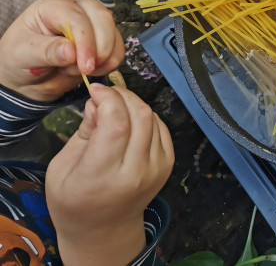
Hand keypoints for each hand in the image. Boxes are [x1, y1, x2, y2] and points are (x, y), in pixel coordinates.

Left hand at [0, 0, 123, 101]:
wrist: (28, 76)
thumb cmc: (20, 58)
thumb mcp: (23, 54)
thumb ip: (46, 51)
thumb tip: (72, 52)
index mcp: (53, 5)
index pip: (77, 17)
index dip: (85, 42)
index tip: (85, 67)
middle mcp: (77, 6)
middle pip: (103, 18)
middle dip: (100, 48)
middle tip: (87, 71)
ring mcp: (93, 20)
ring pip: (114, 33)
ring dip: (105, 57)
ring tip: (81, 71)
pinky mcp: (105, 36)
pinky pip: (119, 47)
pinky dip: (112, 62)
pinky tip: (92, 71)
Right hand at [46, 84, 174, 265]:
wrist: (104, 230)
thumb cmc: (74, 200)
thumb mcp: (62, 168)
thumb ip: (83, 133)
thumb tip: (97, 102)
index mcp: (102, 176)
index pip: (117, 125)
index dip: (109, 99)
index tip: (95, 90)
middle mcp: (136, 172)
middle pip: (140, 116)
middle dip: (122, 96)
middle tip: (105, 95)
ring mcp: (156, 168)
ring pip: (153, 118)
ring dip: (134, 104)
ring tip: (115, 107)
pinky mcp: (167, 165)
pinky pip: (161, 127)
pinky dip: (146, 117)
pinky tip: (130, 121)